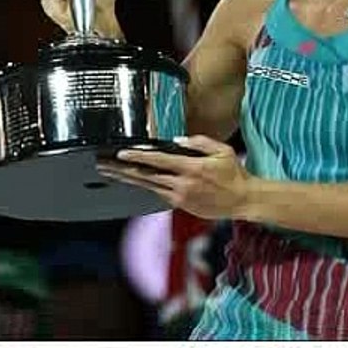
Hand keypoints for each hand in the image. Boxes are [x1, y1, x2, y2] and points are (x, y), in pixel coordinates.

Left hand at [95, 135, 250, 220]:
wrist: (244, 200)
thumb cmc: (234, 173)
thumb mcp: (221, 150)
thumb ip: (199, 142)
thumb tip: (177, 141)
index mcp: (192, 168)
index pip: (158, 161)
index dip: (138, 157)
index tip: (121, 153)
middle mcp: (182, 184)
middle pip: (146, 176)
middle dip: (122, 170)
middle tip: (103, 165)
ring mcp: (180, 197)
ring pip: (148, 187)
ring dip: (128, 179)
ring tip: (110, 173)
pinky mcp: (181, 206)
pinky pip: (158, 194)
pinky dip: (144, 186)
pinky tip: (132, 181)